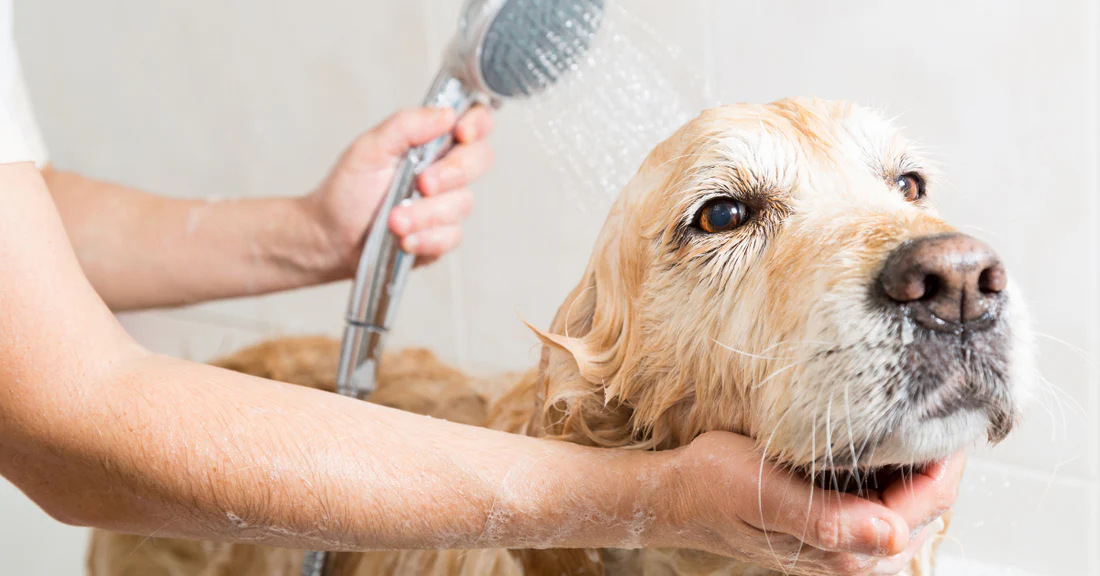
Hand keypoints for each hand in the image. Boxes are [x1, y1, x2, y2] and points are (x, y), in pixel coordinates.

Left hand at [301, 105, 494, 274]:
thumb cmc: (348, 190)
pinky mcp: (442, 236)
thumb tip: (446, 114)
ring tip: (393, 221)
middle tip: (422, 183)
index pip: (474, 122)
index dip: (478, 124)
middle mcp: (446, 170)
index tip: (460, 133)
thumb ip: (406, 125)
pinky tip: (404, 239)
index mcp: (431, 141)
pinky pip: (451, 236)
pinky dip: (426, 238)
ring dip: (426, 214)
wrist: (330, 236)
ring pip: (462, 203)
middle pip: (480, 160)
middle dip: (452, 173)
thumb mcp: (369, 148)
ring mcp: (446, 204)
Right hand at [649, 432, 960, 575]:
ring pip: (911, 501)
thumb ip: (830, 522)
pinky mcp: (836, 526)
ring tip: (920, 413)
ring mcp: (847, 542)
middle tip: (942, 399)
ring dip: (918, 461)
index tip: (955, 407)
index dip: (947, 455)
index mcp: (847, 553)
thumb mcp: (766, 494)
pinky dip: (894, 468)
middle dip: (938, 456)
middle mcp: (855, 556)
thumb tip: (893, 535)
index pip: (929, 502)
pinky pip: (886, 498)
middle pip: (928, 505)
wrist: (677, 494)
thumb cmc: (713, 488)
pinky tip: (884, 438)